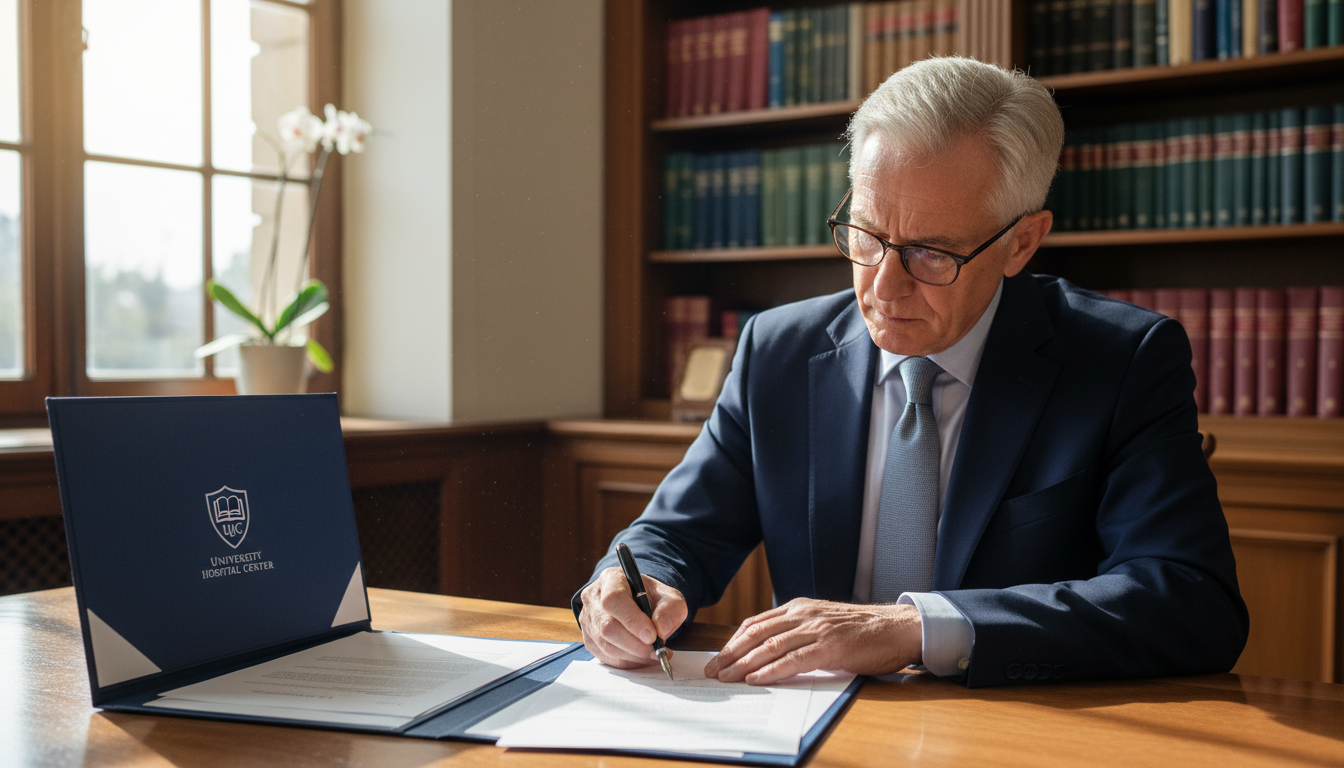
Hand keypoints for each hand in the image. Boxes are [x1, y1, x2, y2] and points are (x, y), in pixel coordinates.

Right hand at [578, 566, 687, 668]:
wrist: (640, 603)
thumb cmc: (652, 598)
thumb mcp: (669, 597)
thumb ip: (670, 611)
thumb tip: (660, 630)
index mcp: (612, 579)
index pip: (614, 599)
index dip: (632, 620)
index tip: (652, 636)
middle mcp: (594, 597)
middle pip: (607, 626)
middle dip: (635, 644)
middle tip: (657, 650)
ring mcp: (588, 620)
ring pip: (606, 645)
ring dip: (633, 655)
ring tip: (653, 654)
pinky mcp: (589, 639)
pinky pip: (605, 657)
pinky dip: (627, 662)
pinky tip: (641, 657)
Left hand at [704, 598, 921, 684]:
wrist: (896, 627)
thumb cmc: (861, 630)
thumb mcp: (823, 622)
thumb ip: (798, 631)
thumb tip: (770, 650)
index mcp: (799, 607)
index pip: (756, 623)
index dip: (733, 641)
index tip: (718, 657)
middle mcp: (804, 614)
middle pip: (757, 633)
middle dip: (731, 653)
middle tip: (713, 671)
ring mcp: (817, 629)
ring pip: (771, 646)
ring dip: (745, 663)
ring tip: (727, 678)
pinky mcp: (831, 647)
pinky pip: (794, 660)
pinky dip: (772, 670)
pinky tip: (756, 679)